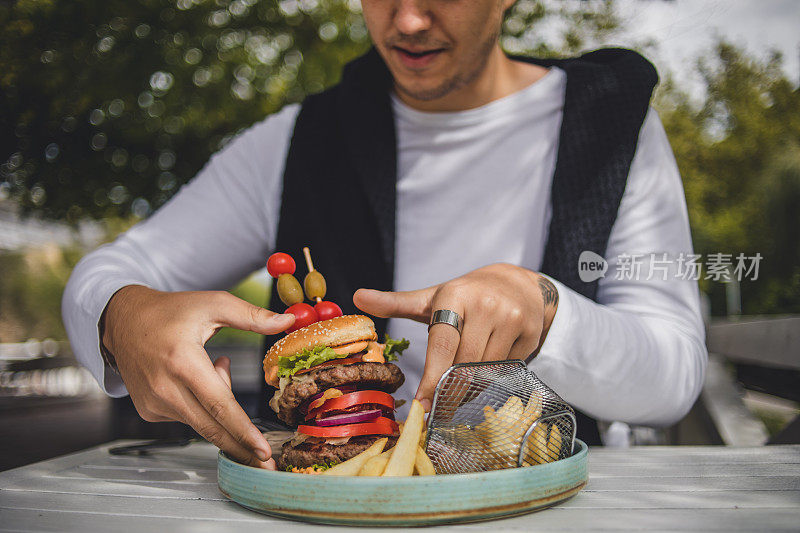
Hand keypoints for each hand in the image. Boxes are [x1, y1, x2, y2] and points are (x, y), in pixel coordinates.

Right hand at [102, 285, 294, 467]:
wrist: (123, 321)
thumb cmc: (170, 311)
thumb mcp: (213, 304)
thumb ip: (251, 316)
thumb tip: (287, 322)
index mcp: (183, 361)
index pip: (219, 405)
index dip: (243, 431)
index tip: (262, 451)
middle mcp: (165, 388)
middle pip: (211, 428)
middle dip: (242, 449)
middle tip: (267, 466)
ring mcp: (154, 403)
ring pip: (202, 420)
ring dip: (220, 405)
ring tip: (212, 364)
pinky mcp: (149, 411)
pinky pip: (188, 416)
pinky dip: (201, 404)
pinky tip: (194, 378)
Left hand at [353, 263, 558, 410]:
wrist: (518, 283)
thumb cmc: (465, 296)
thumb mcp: (432, 298)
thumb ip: (395, 303)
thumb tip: (357, 296)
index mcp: (454, 297)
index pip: (442, 344)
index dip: (432, 377)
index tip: (421, 405)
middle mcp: (485, 306)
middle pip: (465, 364)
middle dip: (450, 390)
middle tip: (438, 410)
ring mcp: (511, 318)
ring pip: (486, 370)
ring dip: (471, 386)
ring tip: (461, 388)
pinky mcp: (530, 332)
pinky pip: (508, 369)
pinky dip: (494, 377)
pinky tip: (487, 370)